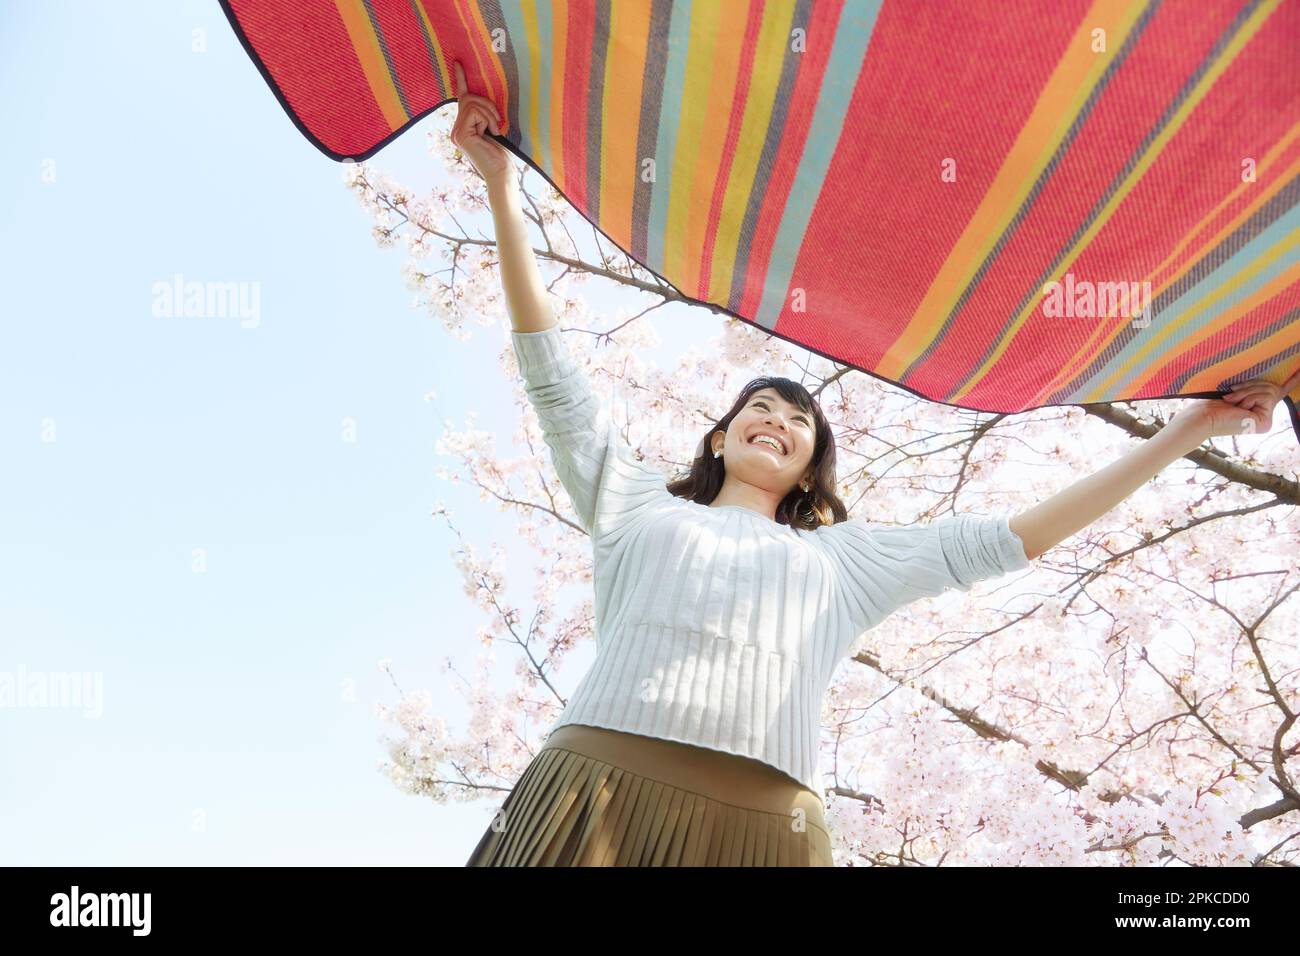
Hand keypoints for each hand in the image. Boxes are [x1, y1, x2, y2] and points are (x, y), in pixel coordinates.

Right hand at [449, 60, 510, 184]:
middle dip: (487, 105)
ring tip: (495, 130)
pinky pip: (474, 112)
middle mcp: (456, 129)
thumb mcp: (494, 126)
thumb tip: (482, 96)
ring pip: (472, 104)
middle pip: (469, 98)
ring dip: (490, 114)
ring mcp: (456, 132)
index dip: (461, 79)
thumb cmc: (503, 153)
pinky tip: (491, 133)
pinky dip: (487, 119)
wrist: (502, 173)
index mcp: (464, 127)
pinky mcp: (460, 134)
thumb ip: (485, 113)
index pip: (462, 99)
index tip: (458, 63)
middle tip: (498, 121)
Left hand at [1169, 365, 1299, 438]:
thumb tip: (1269, 372)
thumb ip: (1252, 383)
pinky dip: (1249, 397)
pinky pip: (1265, 397)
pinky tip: (1239, 407)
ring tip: (1231, 400)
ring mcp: (1266, 419)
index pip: (1282, 391)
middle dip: (1250, 386)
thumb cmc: (1212, 402)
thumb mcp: (1237, 387)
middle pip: (1271, 387)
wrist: (1202, 416)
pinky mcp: (1265, 421)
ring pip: (1268, 391)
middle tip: (1230, 394)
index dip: (1293, 380)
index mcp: (1258, 406)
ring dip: (1246, 392)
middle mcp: (1264, 414)